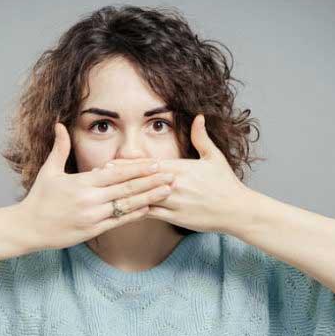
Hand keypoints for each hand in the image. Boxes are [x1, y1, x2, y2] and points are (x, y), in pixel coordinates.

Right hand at [18, 123, 177, 249]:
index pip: (116, 173)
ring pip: (127, 205)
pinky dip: (135, 214)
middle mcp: (90, 199)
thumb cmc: (39, 198)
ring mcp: (93, 216)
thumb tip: (59, 124)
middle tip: (171, 174)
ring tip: (167, 191)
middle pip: (127, 188)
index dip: (137, 168)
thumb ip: (60, 148)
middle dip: (151, 181)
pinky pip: (119, 221)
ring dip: (149, 197)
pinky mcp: (93, 230)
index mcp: (82, 182)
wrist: (28, 227)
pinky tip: (150, 208)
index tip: (155, 163)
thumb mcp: (49, 171)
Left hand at [106, 114, 248, 232]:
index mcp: (181, 169)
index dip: (128, 165)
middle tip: (97, 179)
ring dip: (123, 197)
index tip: (110, 164)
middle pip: (141, 182)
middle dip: (119, 180)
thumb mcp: (214, 158)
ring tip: (104, 196)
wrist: (237, 210)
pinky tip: (122, 213)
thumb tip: (199, 116)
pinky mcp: (176, 218)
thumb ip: (202, 138)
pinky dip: (136, 213)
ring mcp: (174, 203)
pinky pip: (151, 215)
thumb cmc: (226, 184)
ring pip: (143, 199)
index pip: (149, 166)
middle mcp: (174, 185)